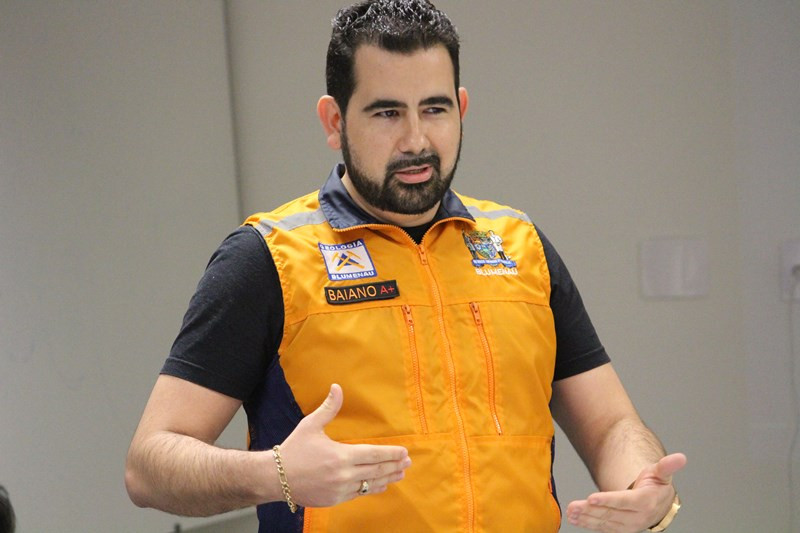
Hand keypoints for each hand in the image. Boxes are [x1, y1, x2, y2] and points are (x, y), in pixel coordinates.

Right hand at [276, 384, 411, 507]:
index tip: (404, 452)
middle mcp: (344, 475)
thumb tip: (337, 387)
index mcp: (341, 456)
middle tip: (408, 462)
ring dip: (387, 479)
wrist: (276, 478)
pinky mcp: (335, 499)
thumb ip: (328, 408)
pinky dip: (372, 489)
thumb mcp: (310, 426)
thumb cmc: (294, 450)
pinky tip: (380, 485)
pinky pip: (359, 494)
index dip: (391, 454)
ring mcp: (340, 489)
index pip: (374, 455)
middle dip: (394, 466)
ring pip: (370, 485)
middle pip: (377, 471)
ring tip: (400, 474)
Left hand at [566, 453, 686, 531]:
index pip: (625, 502)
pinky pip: (603, 528)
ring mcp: (628, 526)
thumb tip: (681, 457)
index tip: (591, 498)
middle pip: (611, 514)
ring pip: (605, 523)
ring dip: (586, 518)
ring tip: (571, 511)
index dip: (608, 500)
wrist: (658, 505)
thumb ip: (667, 467)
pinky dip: (588, 524)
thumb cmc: (656, 486)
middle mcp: (638, 517)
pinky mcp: (620, 530)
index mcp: (647, 502)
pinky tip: (575, 518)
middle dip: (591, 511)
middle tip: (573, 506)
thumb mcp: (661, 474)